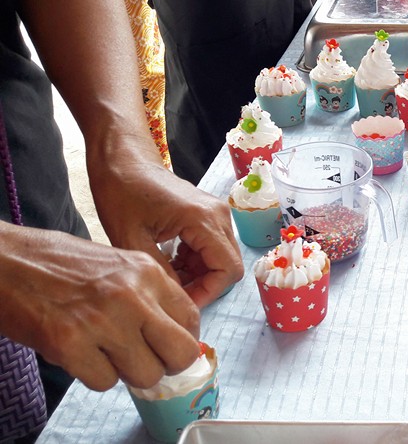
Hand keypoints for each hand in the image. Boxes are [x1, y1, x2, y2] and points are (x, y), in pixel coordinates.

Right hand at [0, 224, 200, 390]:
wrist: (5, 261)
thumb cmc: (58, 264)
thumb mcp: (117, 265)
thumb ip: (147, 295)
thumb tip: (171, 334)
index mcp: (147, 272)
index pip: (191, 319)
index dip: (181, 341)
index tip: (166, 348)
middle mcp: (132, 295)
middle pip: (179, 353)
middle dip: (165, 365)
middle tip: (145, 361)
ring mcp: (103, 321)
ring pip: (145, 374)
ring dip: (126, 373)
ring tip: (104, 353)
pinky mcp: (70, 344)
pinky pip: (105, 382)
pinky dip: (94, 375)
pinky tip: (79, 353)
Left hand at [89, 161, 242, 307]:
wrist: (123, 160)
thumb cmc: (121, 192)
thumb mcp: (132, 240)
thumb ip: (160, 273)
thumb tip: (176, 302)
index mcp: (202, 219)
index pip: (227, 270)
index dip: (208, 293)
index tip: (180, 304)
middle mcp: (218, 215)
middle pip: (229, 265)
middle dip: (204, 286)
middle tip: (173, 295)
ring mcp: (216, 213)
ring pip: (222, 258)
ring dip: (200, 274)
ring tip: (168, 278)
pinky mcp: (209, 214)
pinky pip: (214, 247)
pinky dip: (197, 261)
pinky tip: (171, 262)